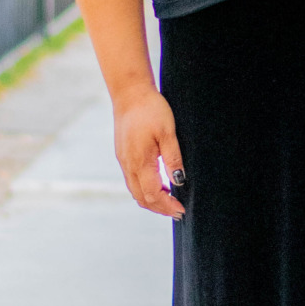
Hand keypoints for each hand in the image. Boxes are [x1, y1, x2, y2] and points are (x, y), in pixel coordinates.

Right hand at [114, 86, 186, 217]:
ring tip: (170, 202)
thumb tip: (179, 181)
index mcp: (140, 161)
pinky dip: (144, 190)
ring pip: (135, 191)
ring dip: (151, 201)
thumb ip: (173, 158)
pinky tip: (157, 185)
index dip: (168, 206)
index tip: (182, 210)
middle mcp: (128, 165)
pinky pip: (132, 181)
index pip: (153, 194)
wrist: (130, 93)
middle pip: (142, 198)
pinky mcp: (122, 155)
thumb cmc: (151, 109)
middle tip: (178, 212)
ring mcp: (123, 161)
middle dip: (160, 209)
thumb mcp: (168, 132)